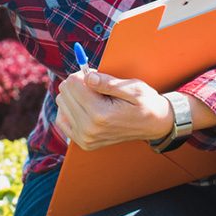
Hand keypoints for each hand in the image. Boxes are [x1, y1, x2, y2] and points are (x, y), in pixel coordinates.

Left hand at [53, 69, 173, 150]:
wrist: (153, 125)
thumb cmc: (145, 103)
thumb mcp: (133, 88)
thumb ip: (108, 83)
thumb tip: (88, 77)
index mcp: (101, 115)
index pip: (73, 83)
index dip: (83, 73)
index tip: (95, 74)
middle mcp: (89, 129)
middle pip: (65, 92)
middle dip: (78, 83)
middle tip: (96, 85)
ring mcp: (85, 138)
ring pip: (61, 103)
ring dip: (74, 96)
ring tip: (94, 97)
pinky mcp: (83, 142)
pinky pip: (61, 119)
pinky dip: (70, 109)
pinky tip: (85, 107)